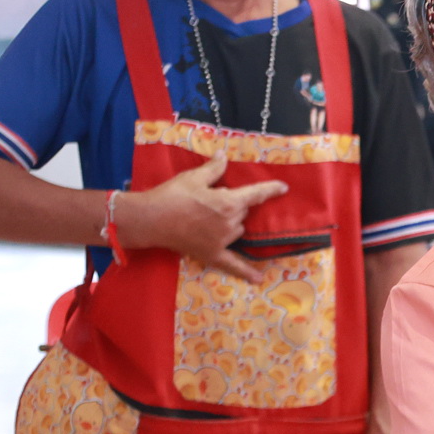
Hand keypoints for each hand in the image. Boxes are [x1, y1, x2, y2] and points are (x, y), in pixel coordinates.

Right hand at [117, 150, 288, 281]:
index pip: (255, 194)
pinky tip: (258, 278)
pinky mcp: (213, 254)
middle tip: (210, 201)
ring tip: (207, 218)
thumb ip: (214, 168)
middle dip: (233, 205)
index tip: (283, 188)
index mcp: (228, 203)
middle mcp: (231, 223)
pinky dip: (246, 271)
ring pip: (238, 230)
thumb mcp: (193, 177)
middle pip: (243, 212)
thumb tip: (224, 155)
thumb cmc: (172, 195)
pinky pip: (233, 264)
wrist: (150, 219)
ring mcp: (223, 241)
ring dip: (231, 224)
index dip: (270, 190)